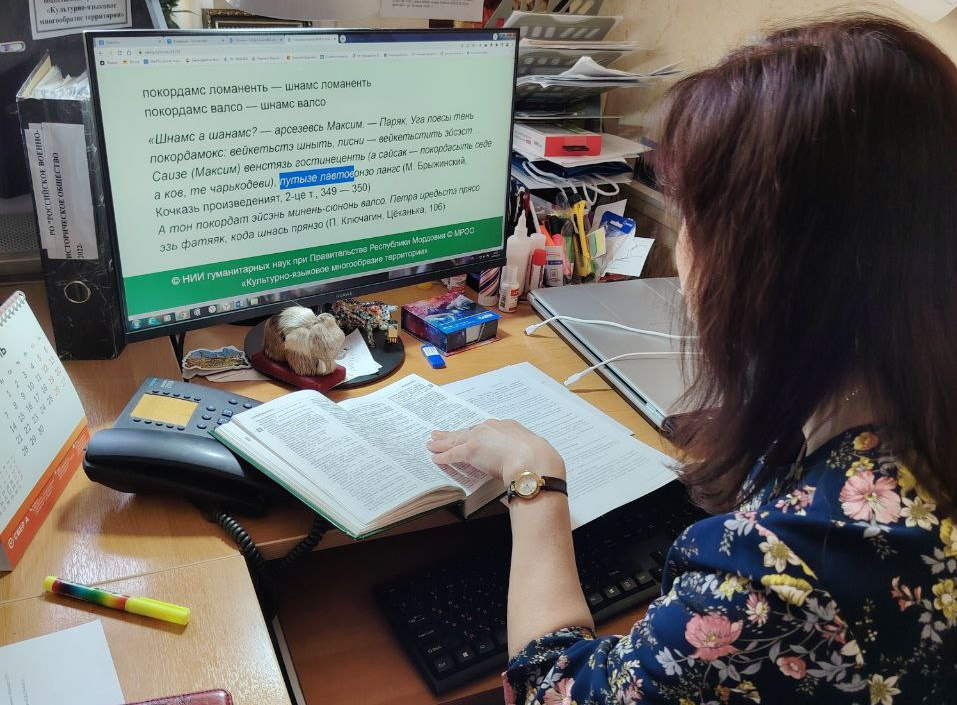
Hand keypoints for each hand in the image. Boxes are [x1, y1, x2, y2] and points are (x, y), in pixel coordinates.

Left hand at [427, 419, 564, 488]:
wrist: (533, 460)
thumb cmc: (538, 458)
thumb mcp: (531, 449)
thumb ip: (522, 452)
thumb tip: (522, 460)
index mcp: (507, 426)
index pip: (485, 430)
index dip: (474, 434)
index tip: (468, 436)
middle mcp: (491, 427)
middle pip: (467, 431)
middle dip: (453, 434)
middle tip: (440, 433)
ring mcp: (479, 437)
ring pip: (456, 440)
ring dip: (442, 443)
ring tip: (432, 443)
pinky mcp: (471, 450)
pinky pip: (453, 454)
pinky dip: (443, 456)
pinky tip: (436, 458)